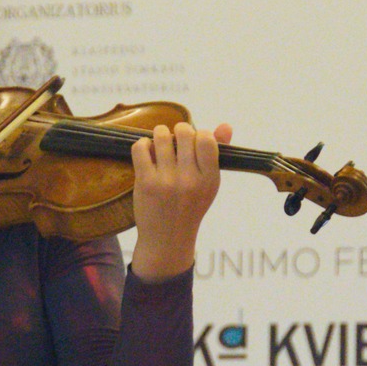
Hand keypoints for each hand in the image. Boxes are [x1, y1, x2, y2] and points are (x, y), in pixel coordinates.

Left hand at [129, 121, 231, 281]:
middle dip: (178, 131)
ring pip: (161, 136)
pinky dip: (143, 144)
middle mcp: (190, 179)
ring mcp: (167, 181)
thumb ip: (216, 154)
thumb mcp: (209, 185)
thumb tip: (225, 125)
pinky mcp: (146, 183)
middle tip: (175, 142)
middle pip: (184, 132)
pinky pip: (141, 147)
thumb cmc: (190, 207)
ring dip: (159, 134)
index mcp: (210, 179)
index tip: (193, 143)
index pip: (207, 139)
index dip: (199, 134)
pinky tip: (147, 152)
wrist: (167, 240)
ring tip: (160, 144)